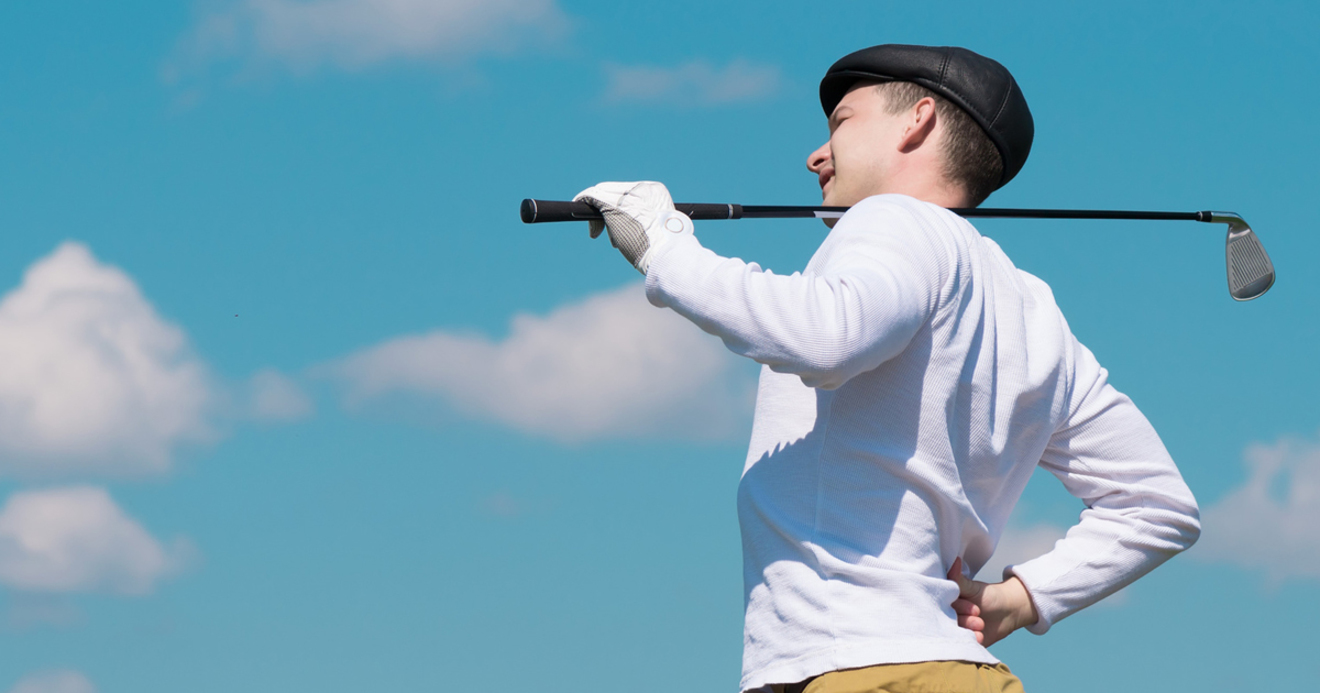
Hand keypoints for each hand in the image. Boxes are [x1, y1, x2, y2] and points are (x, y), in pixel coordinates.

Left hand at [574, 181, 692, 273]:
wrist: (667, 255)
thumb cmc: (664, 250)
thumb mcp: (658, 230)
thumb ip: (646, 220)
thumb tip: (631, 227)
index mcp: (656, 192)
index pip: (630, 191)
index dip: (618, 205)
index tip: (616, 223)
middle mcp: (641, 188)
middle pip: (614, 191)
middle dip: (605, 209)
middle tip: (601, 232)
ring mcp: (626, 196)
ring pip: (602, 193)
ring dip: (596, 214)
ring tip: (601, 236)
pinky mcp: (612, 205)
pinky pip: (591, 195)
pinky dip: (582, 199)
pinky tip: (577, 204)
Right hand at [947, 557, 1039, 646]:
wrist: (1008, 612)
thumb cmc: (989, 596)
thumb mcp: (974, 588)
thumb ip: (959, 579)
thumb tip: (954, 560)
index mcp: (946, 601)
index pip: (944, 605)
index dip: (958, 607)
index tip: (974, 607)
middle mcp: (947, 616)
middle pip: (948, 620)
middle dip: (963, 619)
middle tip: (978, 614)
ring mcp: (955, 629)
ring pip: (955, 632)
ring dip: (967, 630)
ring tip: (981, 625)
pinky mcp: (964, 641)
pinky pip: (963, 644)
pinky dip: (970, 641)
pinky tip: (980, 637)